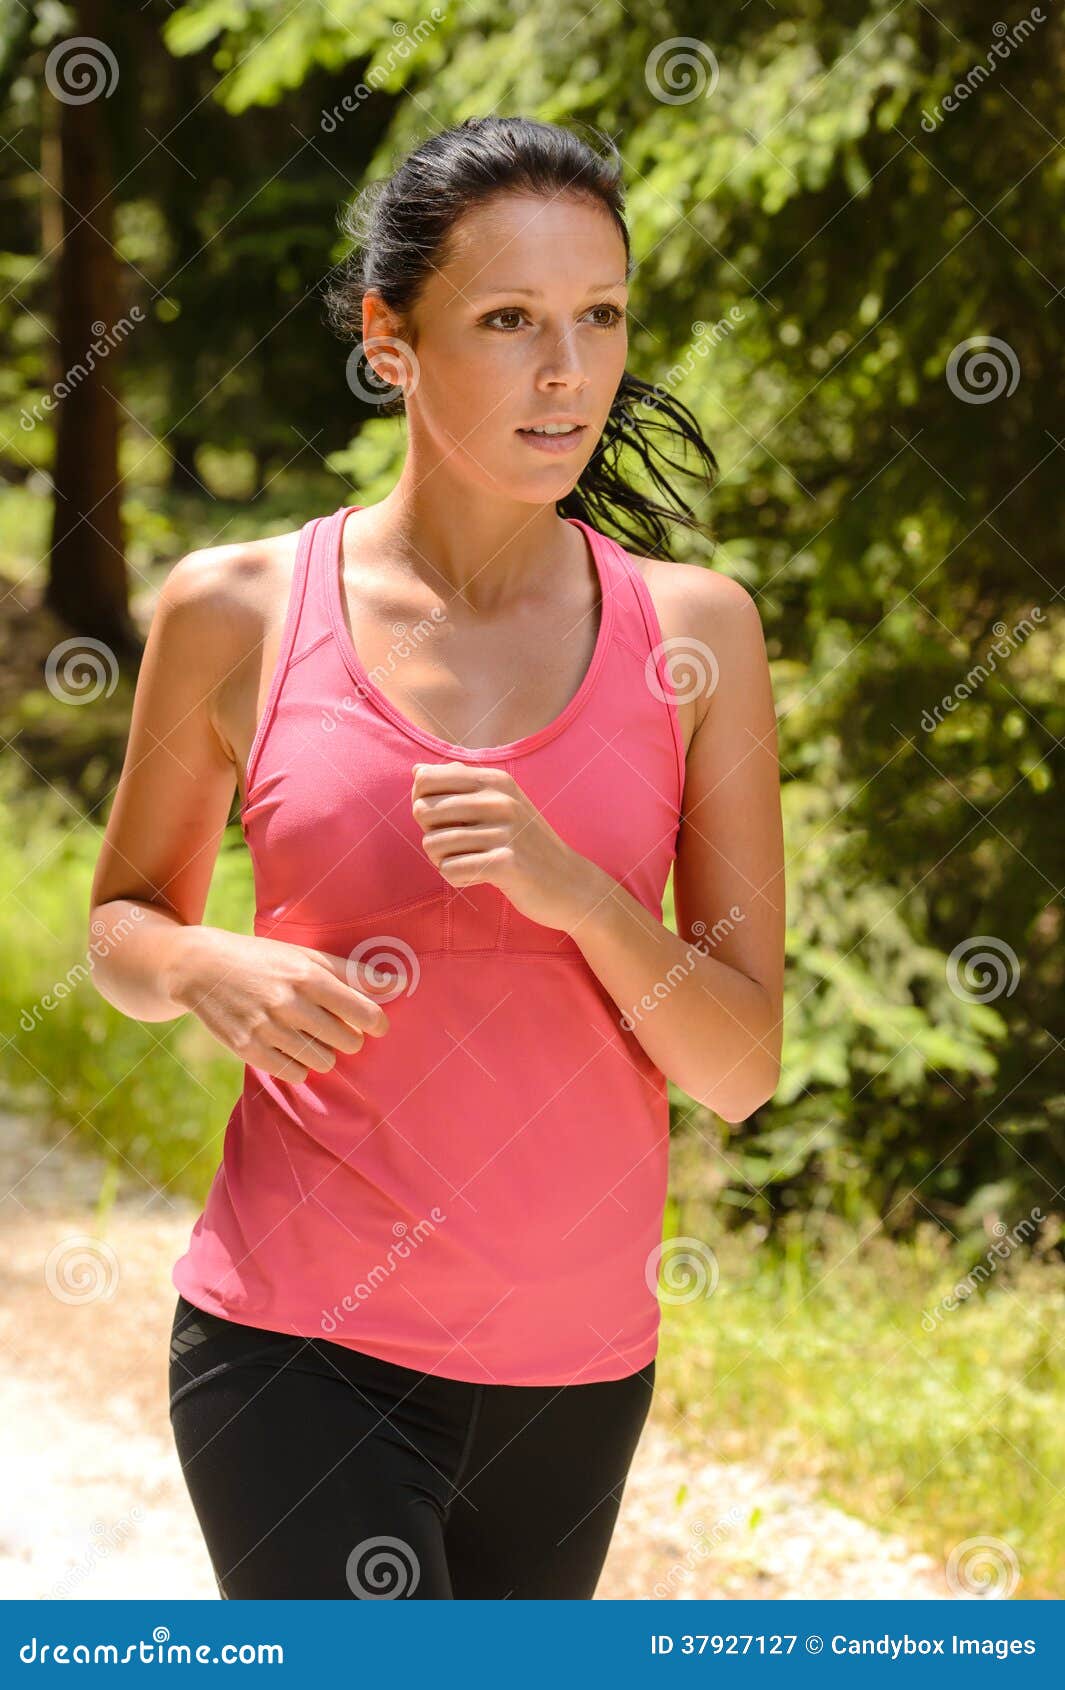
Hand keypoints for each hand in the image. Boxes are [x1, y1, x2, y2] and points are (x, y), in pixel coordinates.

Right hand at [168, 926, 392, 1082]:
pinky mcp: (246, 1048)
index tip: (374, 1025)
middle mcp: (289, 1002)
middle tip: (335, 1028)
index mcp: (308, 976)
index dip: (376, 1024)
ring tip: (309, 1036)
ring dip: (324, 1054)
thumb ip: (353, 973)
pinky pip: (293, 1074)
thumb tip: (398, 983)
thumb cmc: (265, 960)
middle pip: (346, 1042)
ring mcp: (266, 1027)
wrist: (201, 968)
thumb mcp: (307, 957)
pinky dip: (298, 1066)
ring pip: (322, 1062)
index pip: (364, 1013)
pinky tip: (289, 1048)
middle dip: (348, 1039)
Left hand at [410, 761, 600, 932]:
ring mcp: (503, 831)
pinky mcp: (505, 863)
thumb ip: (459, 784)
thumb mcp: (500, 803)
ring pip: (432, 844)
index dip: (422, 801)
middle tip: (456, 847)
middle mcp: (499, 799)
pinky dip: (457, 878)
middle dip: (430, 834)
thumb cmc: (526, 842)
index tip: (443, 819)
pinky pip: (450, 870)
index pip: (426, 779)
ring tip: (468, 862)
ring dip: (442, 860)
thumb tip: (417, 770)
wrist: (569, 881)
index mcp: (494, 780)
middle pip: (423, 811)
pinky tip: (478, 877)